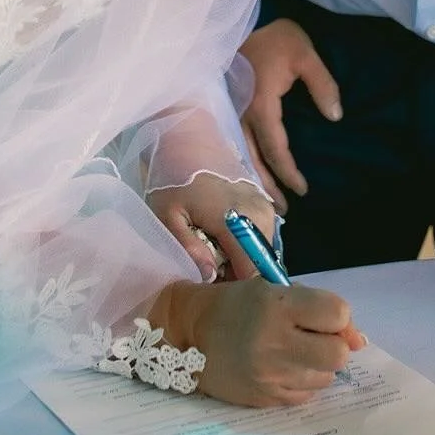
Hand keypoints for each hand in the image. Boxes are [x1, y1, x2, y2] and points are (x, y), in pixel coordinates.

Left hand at [147, 174, 278, 282]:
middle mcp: (260, 214)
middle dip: (235, 276)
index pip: (252, 271)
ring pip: (260, 254)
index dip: (233, 289)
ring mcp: (266, 208)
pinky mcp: (266, 205)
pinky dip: (243, 247)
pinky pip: (260, 240)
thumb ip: (188, 247)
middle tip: (207, 269)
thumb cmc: (172, 178)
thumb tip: (210, 276)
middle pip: (258, 266)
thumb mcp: (168, 215)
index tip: (213, 292)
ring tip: (211, 254)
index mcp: (236, 218)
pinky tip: (221, 241)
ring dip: (239, 261)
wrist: (188, 142)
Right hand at [155, 278, 365, 407]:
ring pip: (326, 377)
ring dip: (318, 365)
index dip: (337, 316)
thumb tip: (360, 341)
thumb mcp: (272, 290)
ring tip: (293, 352)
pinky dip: (303, 381)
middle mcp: (275, 343)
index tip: (322, 316)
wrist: (189, 338)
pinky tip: (282, 368)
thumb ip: (317, 307)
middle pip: (338, 354)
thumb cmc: (237, 306)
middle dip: (333, 345)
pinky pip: (306, 395)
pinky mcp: (266, 400)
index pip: (338, 314)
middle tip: (313, 338)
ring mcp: (271, 376)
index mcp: (277, 306)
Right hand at [240, 19, 341, 213]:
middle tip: (281, 211)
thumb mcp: (305, 55)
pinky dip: (244, 161)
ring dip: (254, 177)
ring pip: (240, 154)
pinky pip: (235, 141)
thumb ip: (322, 85)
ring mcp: (231, 111)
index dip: (289, 173)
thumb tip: (335, 116)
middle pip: (253, 160)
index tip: (303, 190)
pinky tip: (252, 170)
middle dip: (266, 187)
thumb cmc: (275, 38)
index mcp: (261, 105)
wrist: (242, 19)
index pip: (276, 150)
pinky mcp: (228, 107)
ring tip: (267, 199)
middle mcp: (241, 114)